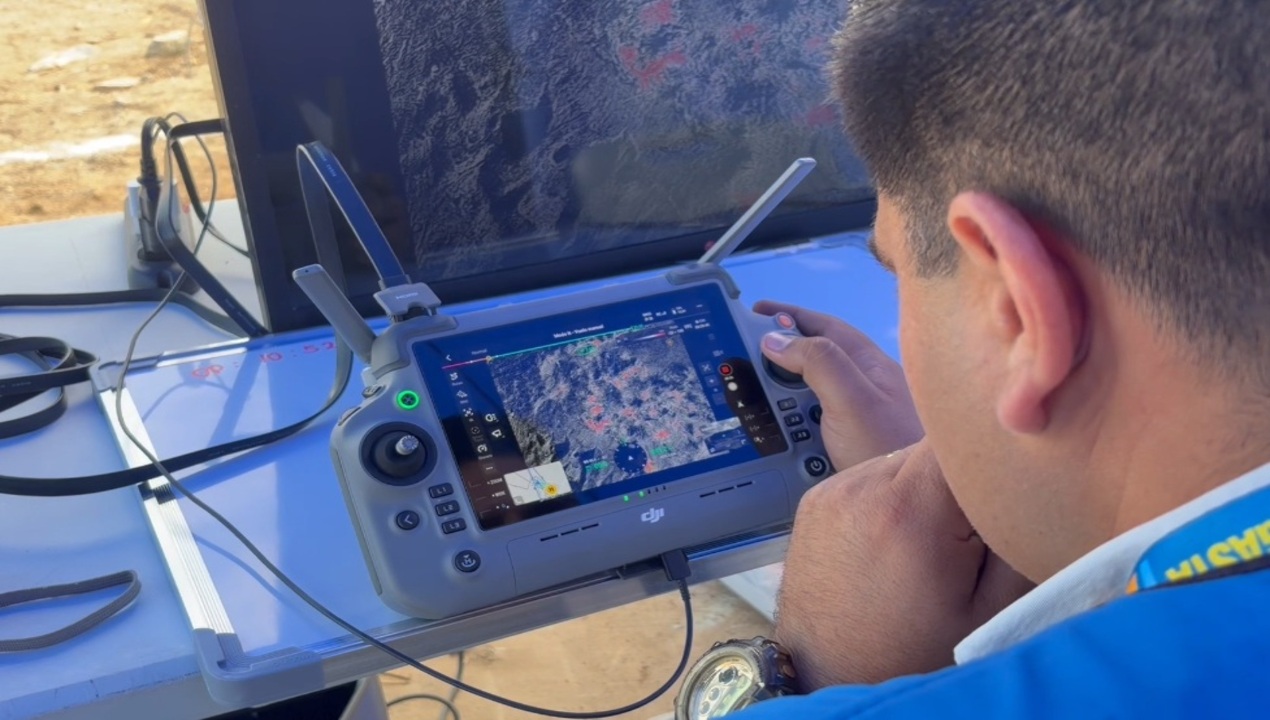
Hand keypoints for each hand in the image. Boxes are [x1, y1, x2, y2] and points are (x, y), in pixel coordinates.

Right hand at [754, 300, 922, 470]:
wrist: (921, 504)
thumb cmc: (891, 447)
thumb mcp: (852, 400)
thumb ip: (818, 363)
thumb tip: (775, 339)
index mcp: (868, 365)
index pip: (824, 327)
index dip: (790, 315)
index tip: (755, 312)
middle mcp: (864, 387)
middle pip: (813, 361)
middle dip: (779, 360)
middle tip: (746, 366)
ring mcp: (857, 417)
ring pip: (809, 396)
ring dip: (782, 400)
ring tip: (760, 407)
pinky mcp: (849, 445)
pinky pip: (811, 426)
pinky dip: (791, 427)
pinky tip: (780, 439)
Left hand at [773, 441, 1033, 689]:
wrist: (829, 675)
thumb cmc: (915, 653)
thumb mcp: (988, 610)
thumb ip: (1014, 537)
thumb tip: (1034, 479)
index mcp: (909, 509)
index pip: (962, 438)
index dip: (991, 458)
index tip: (1005, 489)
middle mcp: (862, 486)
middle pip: (932, 449)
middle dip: (959, 481)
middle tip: (968, 535)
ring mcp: (832, 489)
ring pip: (902, 461)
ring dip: (923, 490)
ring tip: (928, 545)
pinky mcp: (815, 498)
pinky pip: (870, 478)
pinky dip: (890, 499)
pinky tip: (894, 543)